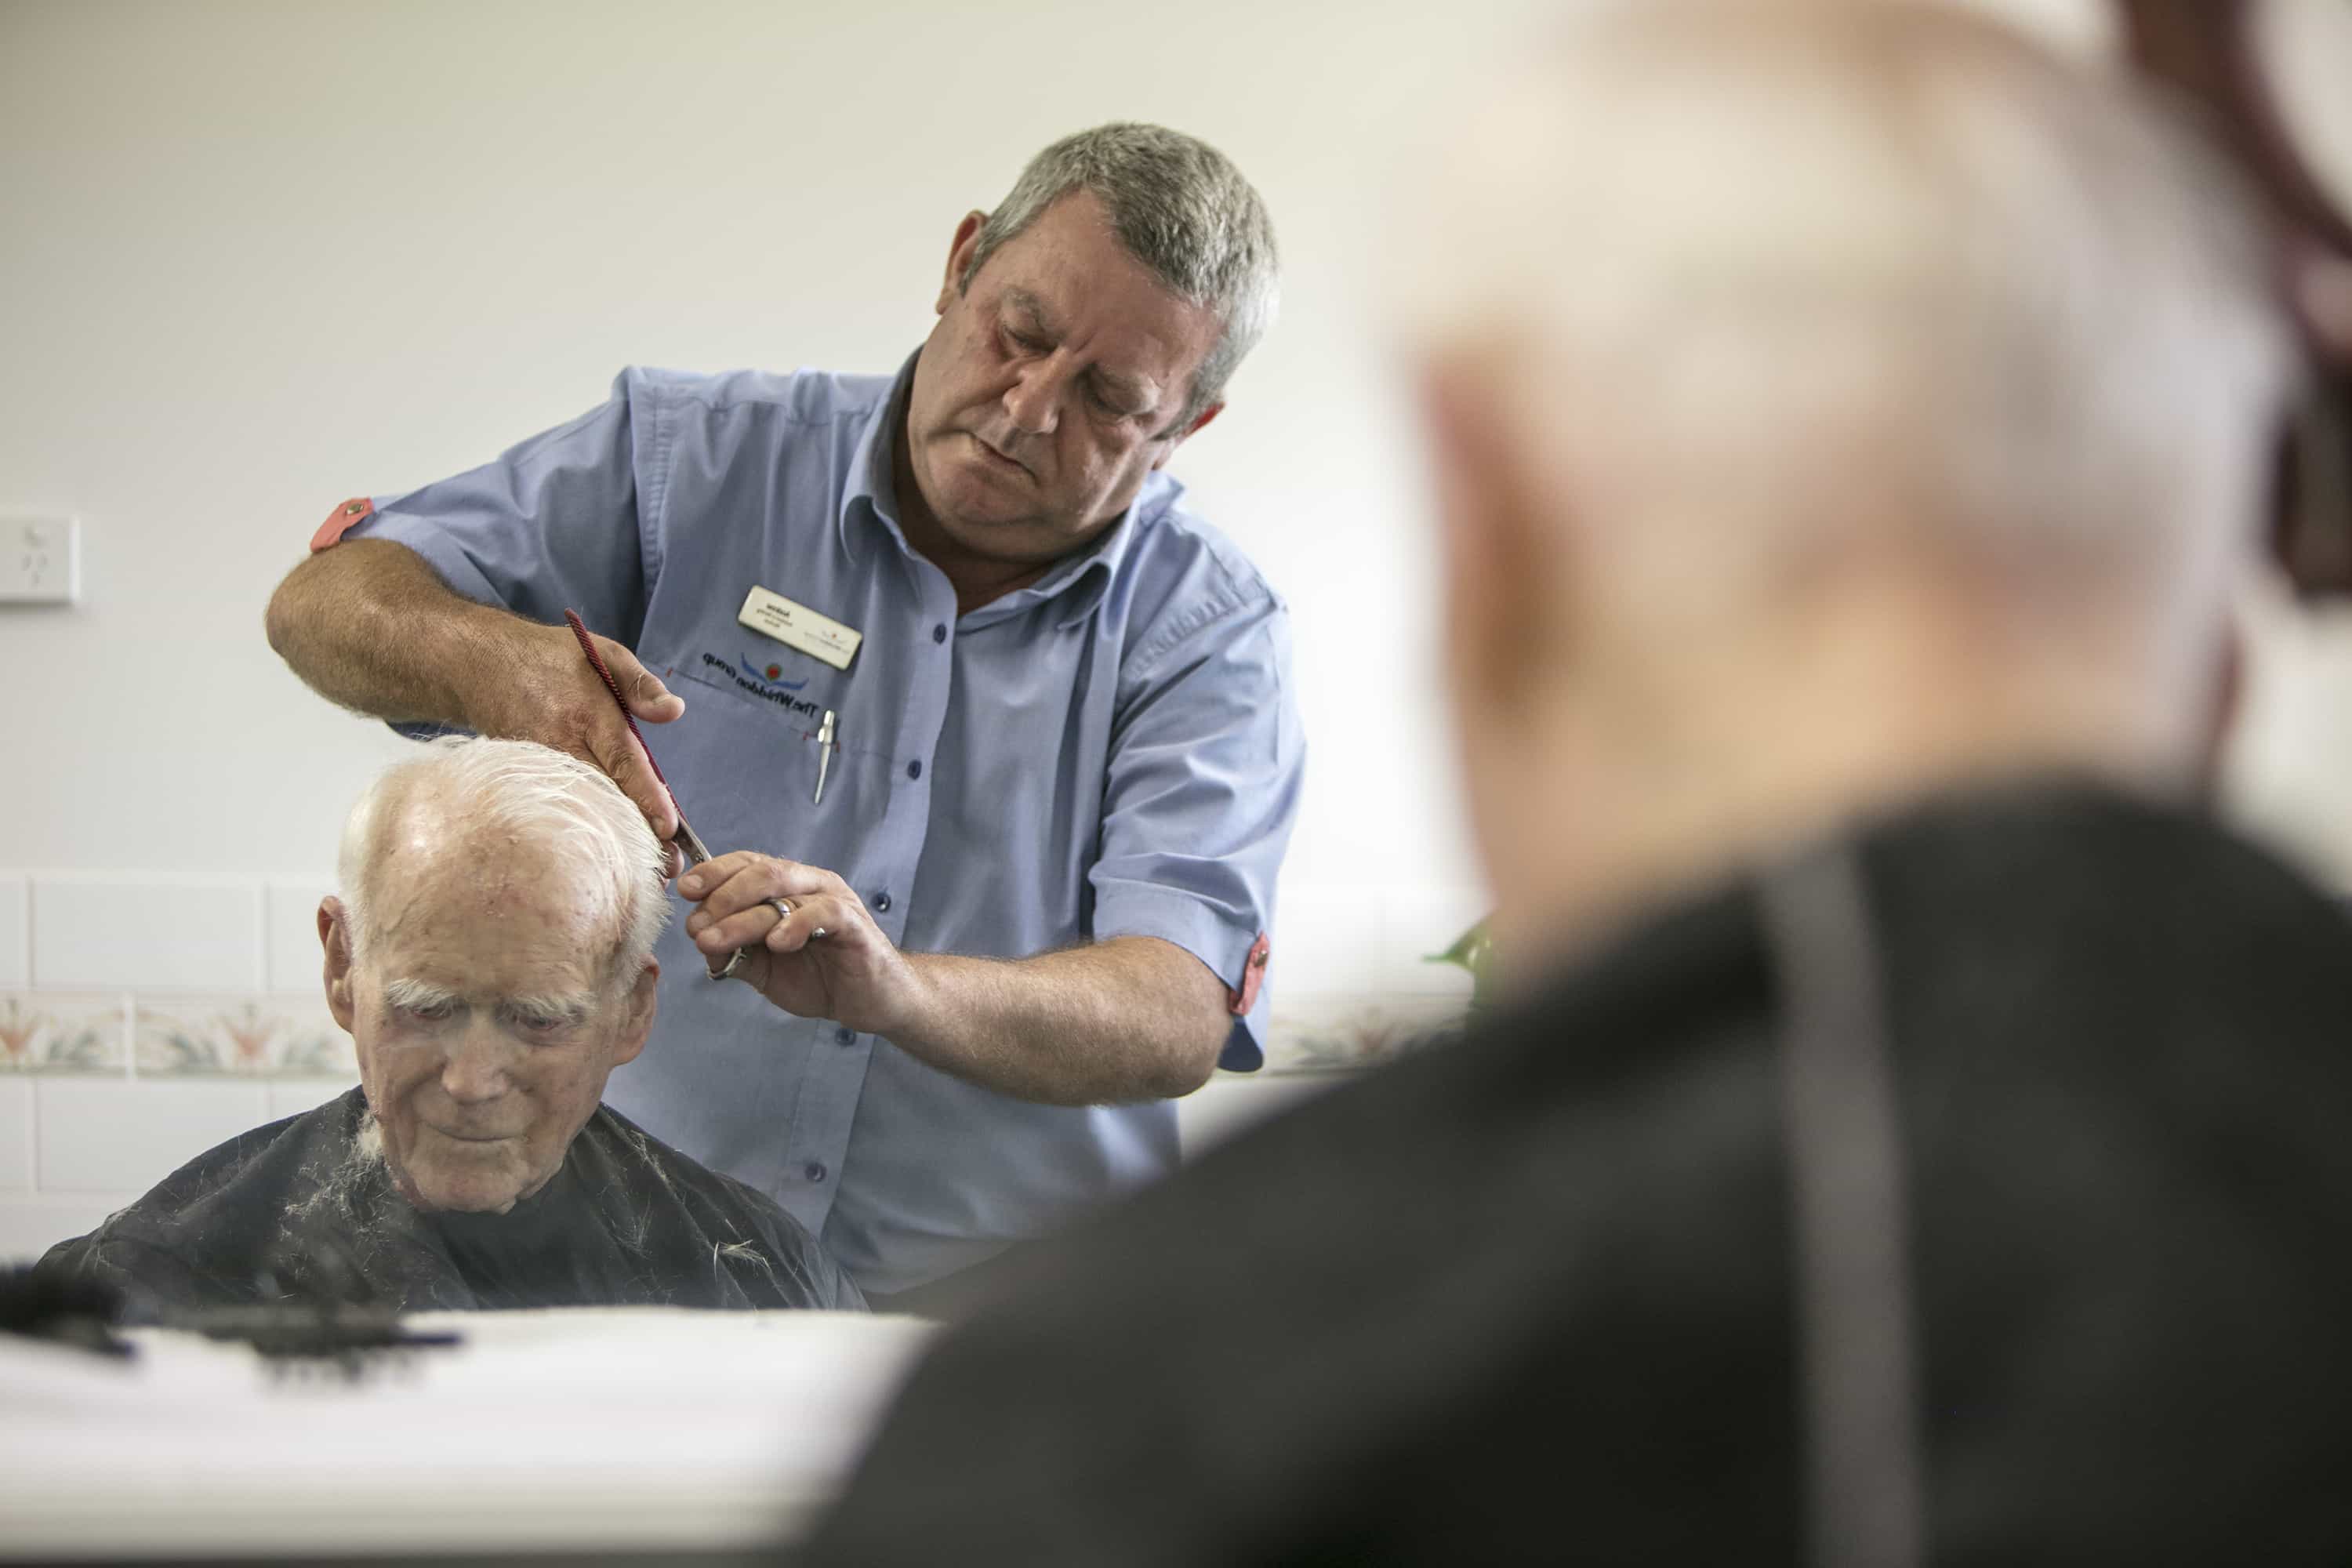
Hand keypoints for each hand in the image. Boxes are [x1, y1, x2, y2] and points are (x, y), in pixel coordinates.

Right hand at [466, 621, 687, 872]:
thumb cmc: (552, 658)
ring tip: (644, 873)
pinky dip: (579, 830)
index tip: (669, 827)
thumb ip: (641, 684)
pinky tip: (602, 856)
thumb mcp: (604, 654)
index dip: (645, 794)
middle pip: (602, 796)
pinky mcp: (519, 777)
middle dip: (635, 833)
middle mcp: (559, 743)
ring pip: (577, 808)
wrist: (477, 664)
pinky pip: (554, 806)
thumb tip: (675, 711)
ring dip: (610, 840)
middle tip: (669, 867)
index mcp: (586, 712)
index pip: (621, 758)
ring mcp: (535, 764)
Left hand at [677, 853, 925, 1034]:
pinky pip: (823, 913)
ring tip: (715, 940)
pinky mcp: (854, 923)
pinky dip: (795, 925)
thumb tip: (700, 939)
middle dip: (721, 897)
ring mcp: (833, 900)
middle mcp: (810, 884)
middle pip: (760, 872)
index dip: (713, 872)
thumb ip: (735, 953)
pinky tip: (776, 943)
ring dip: (742, 917)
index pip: (746, 864)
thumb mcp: (765, 969)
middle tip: (697, 926)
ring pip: (783, 892)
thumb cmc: (821, 977)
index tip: (685, 891)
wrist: (870, 1001)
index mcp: (787, 888)